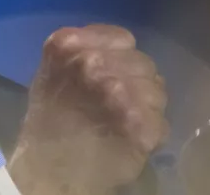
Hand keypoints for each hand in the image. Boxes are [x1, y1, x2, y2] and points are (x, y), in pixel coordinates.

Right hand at [8, 25, 167, 194]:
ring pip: (156, 91)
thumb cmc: (49, 122)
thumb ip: (84, 52)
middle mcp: (94, 63)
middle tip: (116, 106)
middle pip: (142, 62)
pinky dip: (150, 135)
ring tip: (123, 125)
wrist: (48, 172)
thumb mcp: (53, 72)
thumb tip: (121, 50)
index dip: (121, 59)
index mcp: (69, 44)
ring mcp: (119, 92)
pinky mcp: (139, 123)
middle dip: (136, 83)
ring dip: (145, 108)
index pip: (123, 38)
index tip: (112, 76)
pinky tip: (129, 141)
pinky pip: (161, 122)